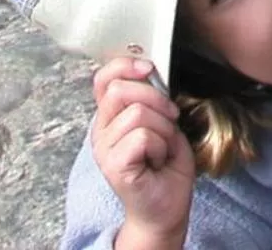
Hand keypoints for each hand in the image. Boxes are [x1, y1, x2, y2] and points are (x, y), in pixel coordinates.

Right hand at [91, 57, 194, 246]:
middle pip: (119, 90)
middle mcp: (102, 130)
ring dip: (163, 129)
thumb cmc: (166, 165)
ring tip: (162, 148)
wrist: (167, 206)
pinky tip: (157, 160)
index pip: (104, 78)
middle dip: (156, 98)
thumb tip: (150, 72)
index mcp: (110, 116)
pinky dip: (160, 145)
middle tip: (170, 119)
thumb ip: (151, 98)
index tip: (149, 68)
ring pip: (138, 113)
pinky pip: (142, 137)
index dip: (125, 66)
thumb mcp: (162, 120)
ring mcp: (104, 149)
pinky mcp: (113, 166)